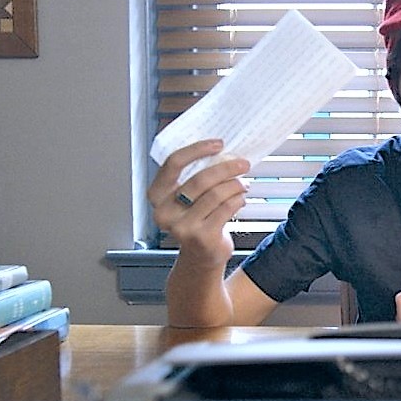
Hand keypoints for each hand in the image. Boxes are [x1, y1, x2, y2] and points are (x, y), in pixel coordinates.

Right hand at [148, 140, 250, 265]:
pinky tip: (241, 198)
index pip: (173, 163)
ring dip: (235, 185)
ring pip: (216, 194)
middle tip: (243, 163)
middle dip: (226, 168)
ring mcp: (182, 227)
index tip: (218, 143)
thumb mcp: (188, 198)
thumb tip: (223, 151)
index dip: (197, 149)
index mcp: (157, 196)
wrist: (200, 257)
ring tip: (243, 184)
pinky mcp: (202, 237)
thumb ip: (195, 177)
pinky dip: (238, 199)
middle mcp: (164, 212)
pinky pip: (226, 208)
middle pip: (200, 179)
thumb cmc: (196, 220)